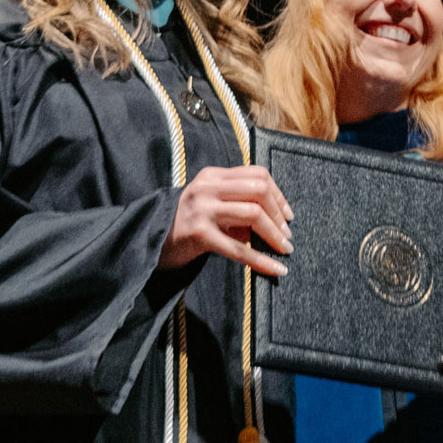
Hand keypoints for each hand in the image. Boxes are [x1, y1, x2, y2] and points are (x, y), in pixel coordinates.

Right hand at [160, 165, 293, 276]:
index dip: (278, 194)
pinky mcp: (200, 234)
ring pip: (253, 214)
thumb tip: (278, 218)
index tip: (288, 214)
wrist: (154, 241)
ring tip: (284, 249)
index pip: (257, 173)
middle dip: (278, 213)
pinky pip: (239, 248)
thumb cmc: (190, 223)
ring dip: (274, 235)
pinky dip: (262, 261)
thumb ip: (238, 201)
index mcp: (213, 175)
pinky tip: (277, 269)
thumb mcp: (212, 203)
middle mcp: (207, 187)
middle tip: (287, 234)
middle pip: (258, 190)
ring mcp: (202, 209)